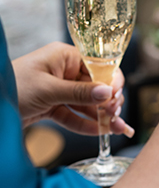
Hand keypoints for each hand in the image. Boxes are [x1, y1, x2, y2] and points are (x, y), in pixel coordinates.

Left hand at [12, 42, 132, 136]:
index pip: (97, 65)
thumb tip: (107, 93)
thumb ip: (79, 93)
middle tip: (116, 115)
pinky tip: (100, 131)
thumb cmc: (12, 86)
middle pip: (95, 86)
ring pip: (87, 103)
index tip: (117, 96)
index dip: (110, 80)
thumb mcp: (47, 90)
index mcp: (64, 56)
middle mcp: (64, 71)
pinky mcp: (52, 106)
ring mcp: (59, 89)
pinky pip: (74, 115)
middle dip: (108, 101)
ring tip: (117, 128)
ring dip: (102, 116)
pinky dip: (86, 124)